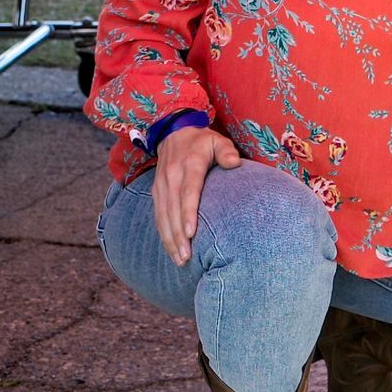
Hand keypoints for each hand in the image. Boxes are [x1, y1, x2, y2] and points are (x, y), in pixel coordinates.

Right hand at [153, 125, 240, 264]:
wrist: (173, 132)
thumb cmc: (202, 141)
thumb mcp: (218, 140)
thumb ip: (226, 151)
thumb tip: (235, 163)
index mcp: (188, 165)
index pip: (188, 192)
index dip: (188, 214)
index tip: (191, 234)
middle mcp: (171, 177)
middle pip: (173, 211)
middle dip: (178, 236)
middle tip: (186, 258)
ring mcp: (161, 186)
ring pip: (163, 217)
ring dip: (169, 240)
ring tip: (179, 260)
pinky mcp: (156, 192)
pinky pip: (158, 216)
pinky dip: (163, 234)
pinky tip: (170, 249)